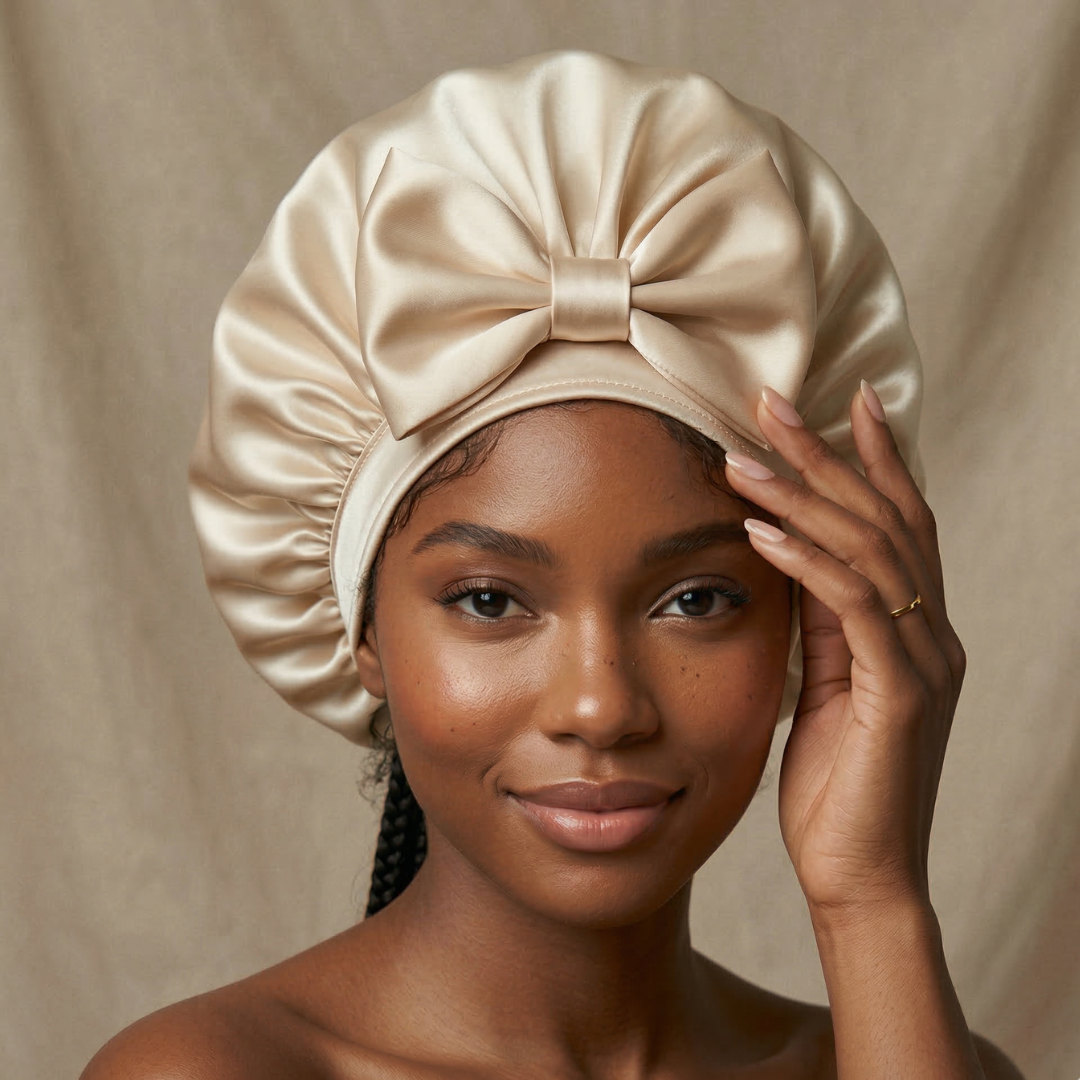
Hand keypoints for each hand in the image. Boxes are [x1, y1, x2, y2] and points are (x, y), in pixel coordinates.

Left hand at [723, 383, 966, 917]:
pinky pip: (853, 608)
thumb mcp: (822, 685)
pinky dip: (806, 561)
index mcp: (915, 630)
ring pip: (869, 551)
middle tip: (772, 401)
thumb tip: (793, 555)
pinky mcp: (899, 696)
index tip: (840, 401)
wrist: (858, 875)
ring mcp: (922, 663)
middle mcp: (931, 635)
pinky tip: (759, 528)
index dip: (875, 457)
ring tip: (743, 455)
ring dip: (804, 495)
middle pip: (885, 518)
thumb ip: (822, 623)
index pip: (900, 522)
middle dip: (828, 453)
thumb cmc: (833, 784)